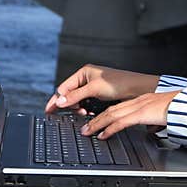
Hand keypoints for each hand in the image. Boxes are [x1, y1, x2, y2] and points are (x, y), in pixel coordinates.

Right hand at [44, 63, 159, 115]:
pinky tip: (89, 113)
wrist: (137, 89)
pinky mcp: (99, 95)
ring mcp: (93, 87)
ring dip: (78, 109)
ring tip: (84, 113)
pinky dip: (86, 109)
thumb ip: (75, 96)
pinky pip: (87, 103)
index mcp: (83, 72)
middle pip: (70, 94)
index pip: (64, 87)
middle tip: (69, 114)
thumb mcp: (94, 89)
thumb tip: (60, 101)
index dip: (56, 99)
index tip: (49, 110)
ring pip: (78, 101)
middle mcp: (87, 78)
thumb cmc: (118, 83)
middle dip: (69, 105)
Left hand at [79, 91, 179, 139]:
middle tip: (85, 127)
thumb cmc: (179, 110)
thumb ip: (154, 122)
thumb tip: (151, 130)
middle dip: (96, 119)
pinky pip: (120, 122)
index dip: (106, 115)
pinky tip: (102, 135)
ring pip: (111, 114)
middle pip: (111, 110)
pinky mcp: (141, 114)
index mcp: (142, 101)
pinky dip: (109, 129)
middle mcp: (138, 102)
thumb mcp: (162, 117)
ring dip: (97, 124)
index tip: (97, 121)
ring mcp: (139, 107)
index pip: (119, 107)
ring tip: (87, 132)